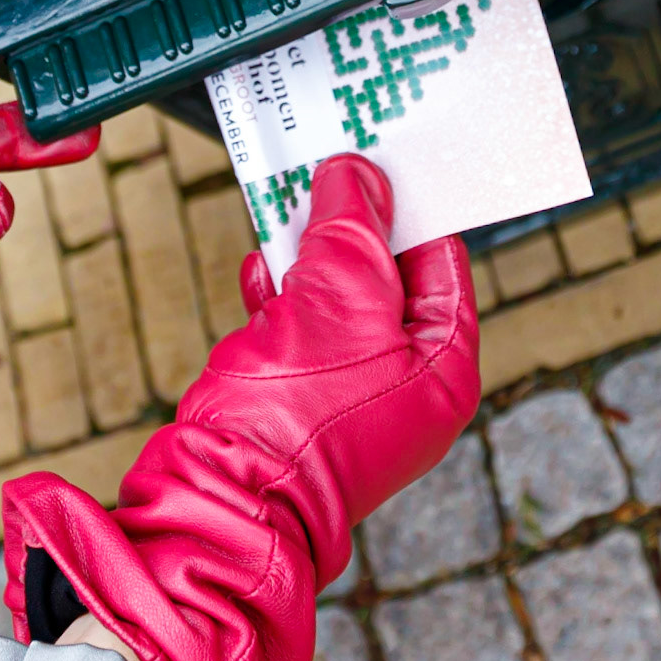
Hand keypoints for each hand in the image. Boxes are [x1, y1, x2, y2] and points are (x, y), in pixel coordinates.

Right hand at [3, 153, 478, 660]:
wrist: (217, 502)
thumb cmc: (294, 417)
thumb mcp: (337, 295)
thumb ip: (353, 226)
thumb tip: (358, 175)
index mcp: (442, 369)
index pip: (441, 261)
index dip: (408, 206)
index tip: (379, 158)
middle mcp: (405, 387)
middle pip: (386, 276)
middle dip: (348, 227)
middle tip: (322, 173)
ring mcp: (349, 397)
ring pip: (334, 298)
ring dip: (306, 256)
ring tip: (282, 213)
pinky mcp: (296, 402)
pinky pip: (297, 329)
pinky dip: (278, 296)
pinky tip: (258, 273)